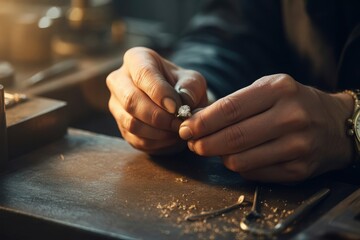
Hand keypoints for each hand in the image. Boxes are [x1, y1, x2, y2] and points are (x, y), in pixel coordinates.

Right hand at [107, 47, 207, 154]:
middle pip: (131, 100)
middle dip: (158, 116)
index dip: (159, 92)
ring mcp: (116, 105)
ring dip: (158, 132)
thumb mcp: (193, 81)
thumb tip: (183, 103)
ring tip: (178, 130)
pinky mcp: (121, 127)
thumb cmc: (182, 86)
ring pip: (131, 123)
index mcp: (136, 59)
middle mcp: (119, 80)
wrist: (176, 103)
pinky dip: (157, 142)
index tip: (176, 107)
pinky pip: (136, 139)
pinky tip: (171, 137)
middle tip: (179, 123)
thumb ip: (191, 88)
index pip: (142, 73)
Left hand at [179, 74, 353, 181]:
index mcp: (279, 90)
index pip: (230, 109)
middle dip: (203, 143)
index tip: (185, 128)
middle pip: (233, 137)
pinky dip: (239, 166)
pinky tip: (239, 156)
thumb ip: (234, 103)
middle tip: (192, 143)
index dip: (202, 122)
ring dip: (220, 157)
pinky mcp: (298, 170)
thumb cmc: (293, 102)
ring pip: (240, 160)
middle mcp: (291, 117)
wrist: (334, 124)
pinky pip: (254, 173)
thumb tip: (197, 120)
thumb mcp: (268, 89)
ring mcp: (297, 146)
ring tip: (216, 149)